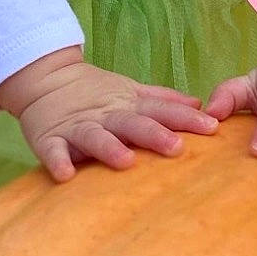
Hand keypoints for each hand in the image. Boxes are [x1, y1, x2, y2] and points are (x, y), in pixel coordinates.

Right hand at [0, 47, 216, 183]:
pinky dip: (58, 161)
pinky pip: (53, 151)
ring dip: (110, 148)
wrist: (43, 80)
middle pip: (132, 124)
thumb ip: (163, 100)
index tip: (212, 128)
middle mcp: (106, 116)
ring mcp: (77, 127)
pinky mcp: (49, 139)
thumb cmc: (95, 94)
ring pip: (95, 137)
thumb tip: (200, 105)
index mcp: (127, 105)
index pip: (160, 110)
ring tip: (126, 162)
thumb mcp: (131, 92)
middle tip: (177, 147)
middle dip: (154, 134)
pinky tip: (66, 175)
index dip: (185, 118)